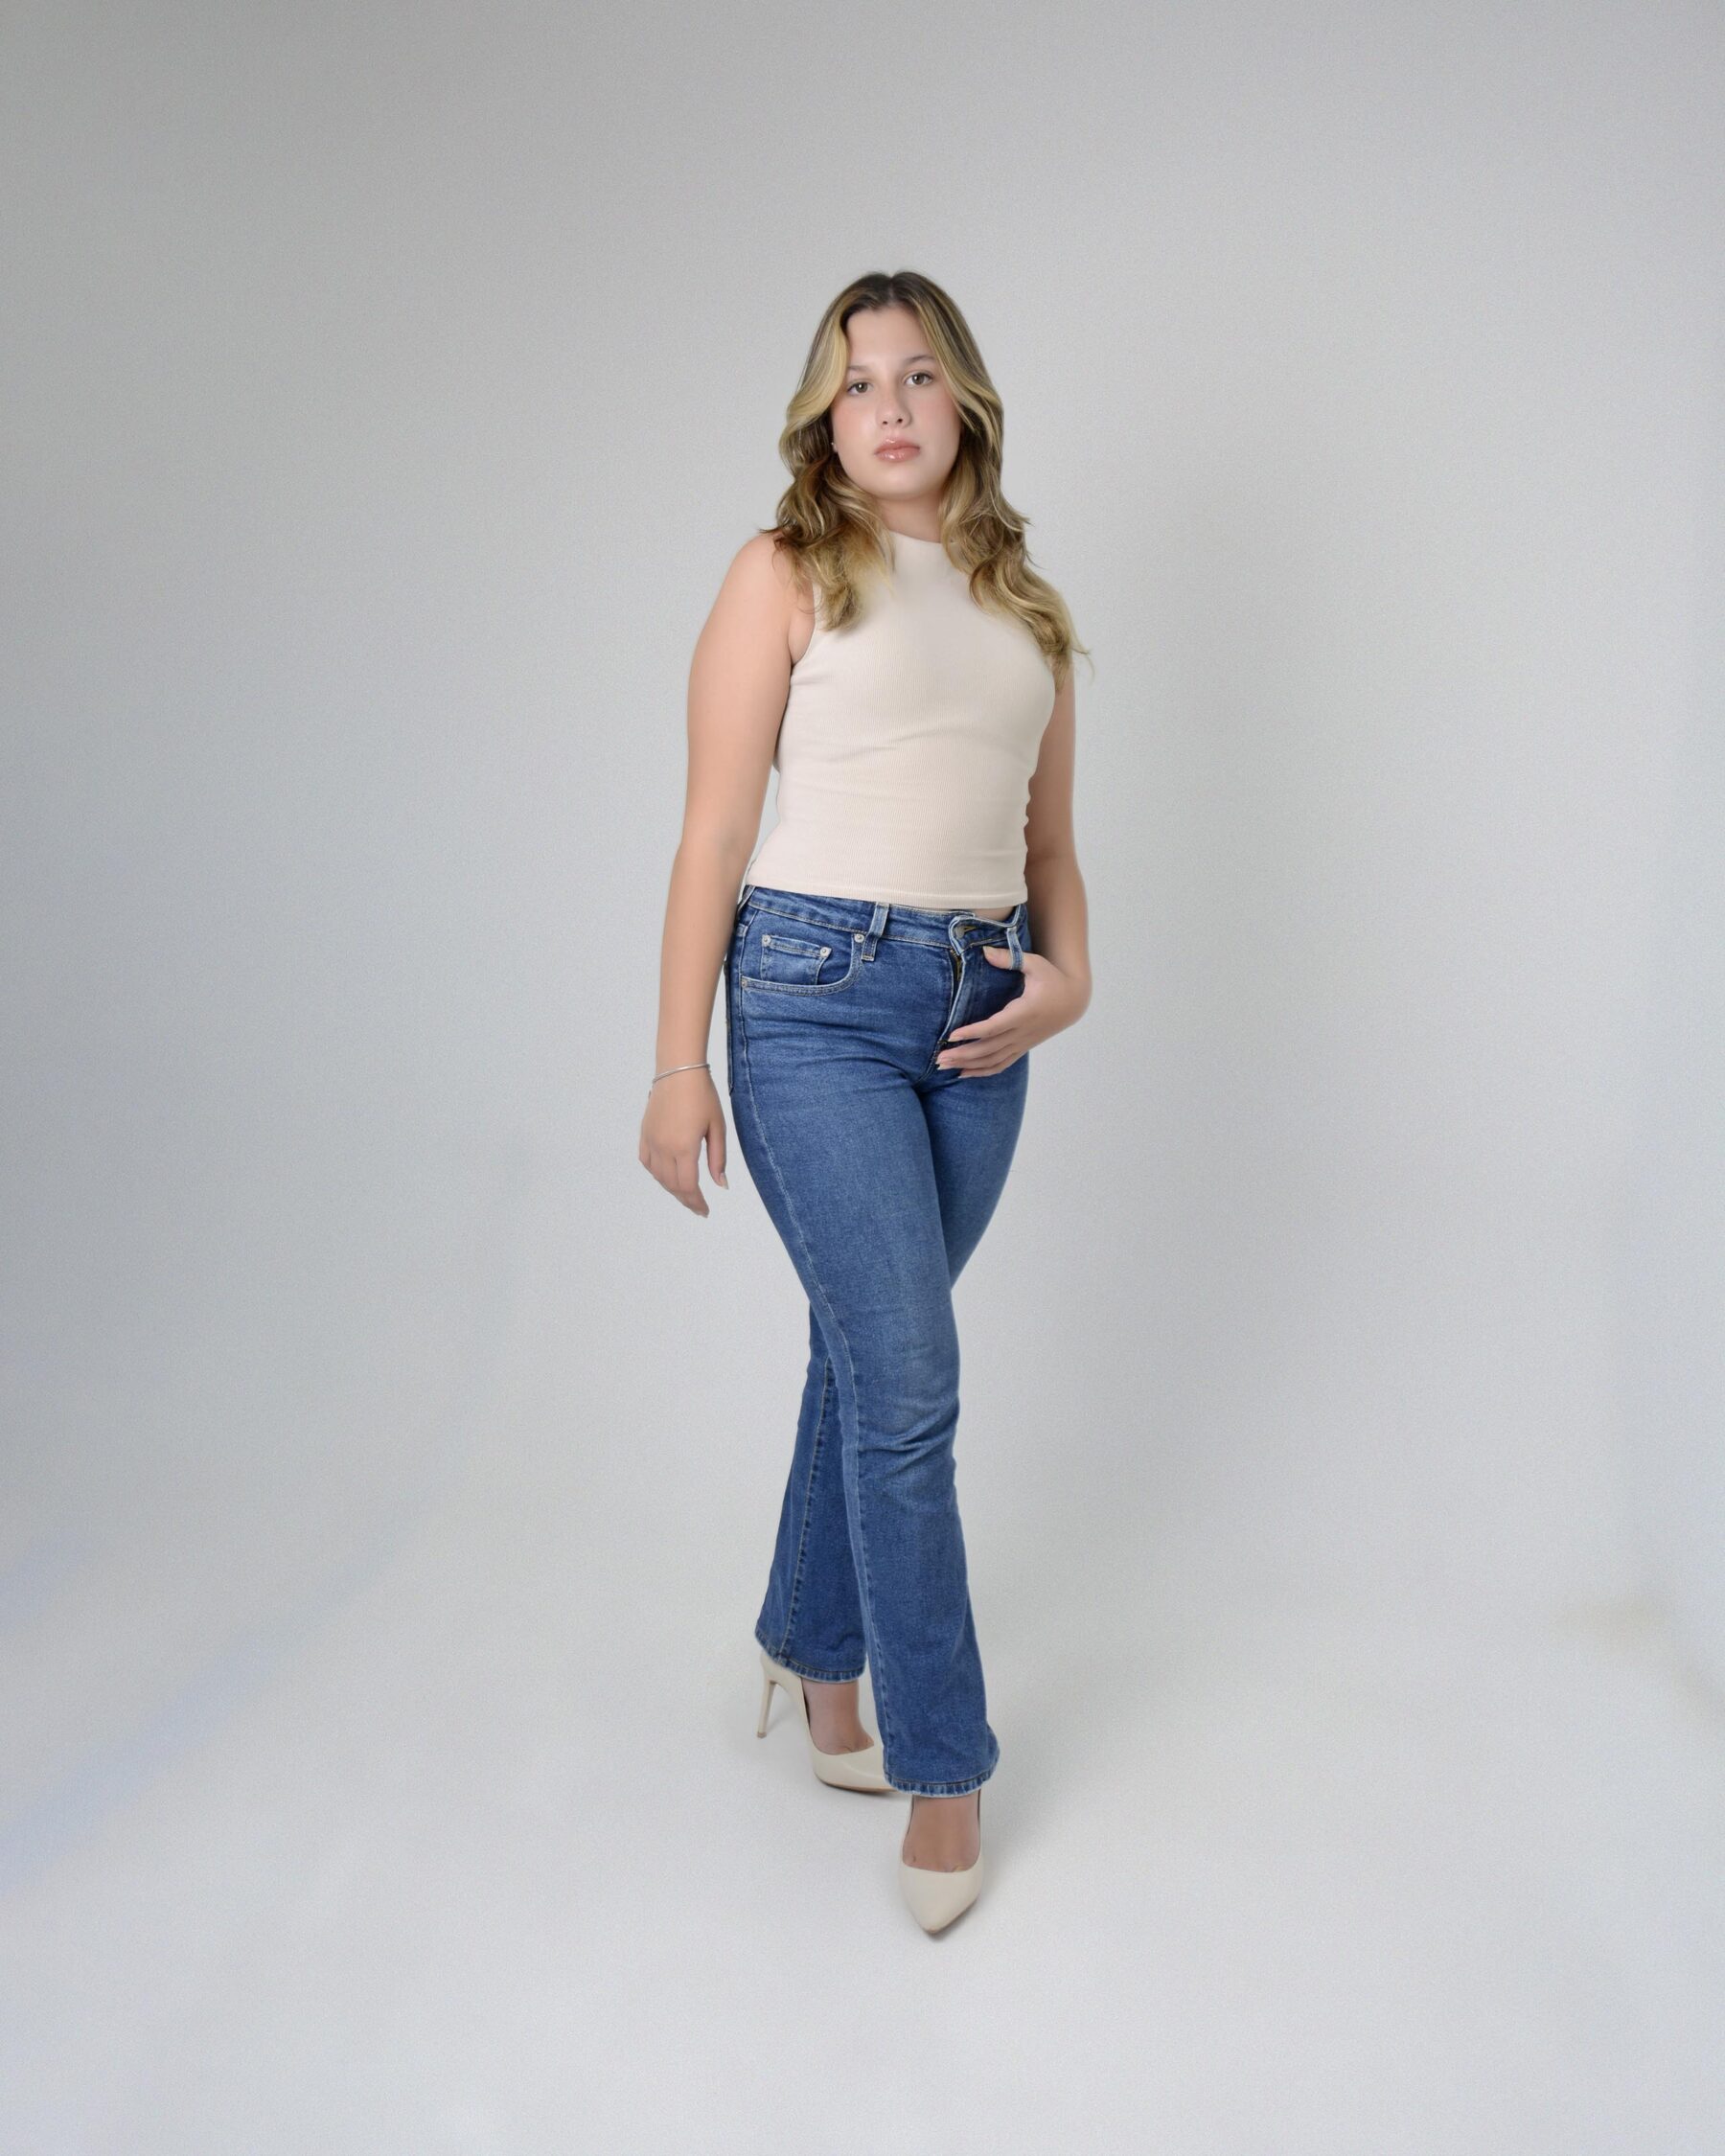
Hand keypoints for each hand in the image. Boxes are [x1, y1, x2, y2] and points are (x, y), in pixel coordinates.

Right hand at [639, 1067, 727, 1215]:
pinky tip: (667, 1175)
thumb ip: (718, 1158)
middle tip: (698, 1207)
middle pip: (672, 1185)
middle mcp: (664, 1148)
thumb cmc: (703, 1095)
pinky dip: (657, 1174)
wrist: (678, 1071)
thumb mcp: (717, 1127)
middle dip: (686, 1199)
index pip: (688, 1186)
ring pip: (658, 1176)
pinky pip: (647, 1162)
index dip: (696, 1202)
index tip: (705, 1211)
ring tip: (686, 1193)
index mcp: (684, 1148)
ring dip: (672, 1188)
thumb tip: (721, 1185)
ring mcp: (651, 1141)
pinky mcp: (644, 1133)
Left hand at [934, 948, 1088, 1076]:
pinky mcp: (1022, 1047)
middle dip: (962, 1054)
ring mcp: (1022, 1043)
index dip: (973, 1033)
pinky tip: (963, 1073)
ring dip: (967, 1065)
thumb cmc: (1052, 979)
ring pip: (992, 1060)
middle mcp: (1022, 1032)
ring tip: (943, 1065)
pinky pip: (1000, 1064)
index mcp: (1024, 1013)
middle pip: (988, 1049)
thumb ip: (1010, 959)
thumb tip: (984, 951)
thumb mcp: (1035, 964)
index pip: (994, 1027)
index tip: (951, 1035)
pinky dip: (982, 1071)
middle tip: (937, 1058)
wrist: (1073, 1001)